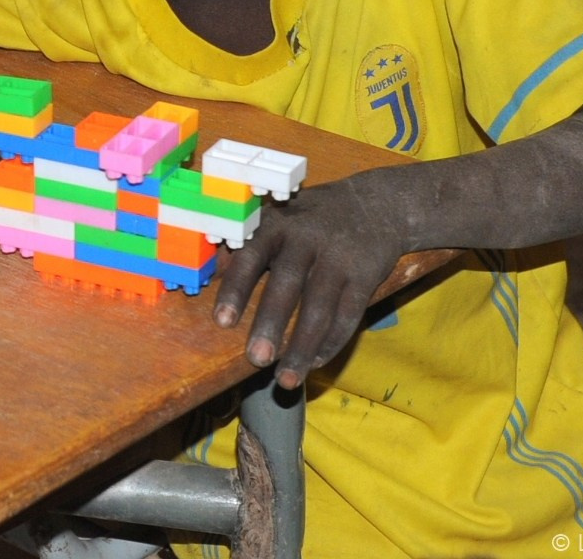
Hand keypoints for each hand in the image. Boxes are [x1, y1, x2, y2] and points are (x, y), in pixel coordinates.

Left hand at [212, 177, 404, 388]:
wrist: (376, 202)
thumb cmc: (311, 218)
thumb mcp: (279, 216)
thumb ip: (247, 243)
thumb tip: (206, 273)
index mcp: (277, 224)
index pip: (251, 256)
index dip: (236, 289)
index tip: (222, 322)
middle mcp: (306, 238)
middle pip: (287, 284)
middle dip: (271, 324)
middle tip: (256, 359)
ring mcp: (339, 257)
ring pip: (320, 307)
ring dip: (302, 346)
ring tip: (286, 380)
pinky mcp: (366, 275)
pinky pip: (348, 315)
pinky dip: (331, 343)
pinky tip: (316, 363)